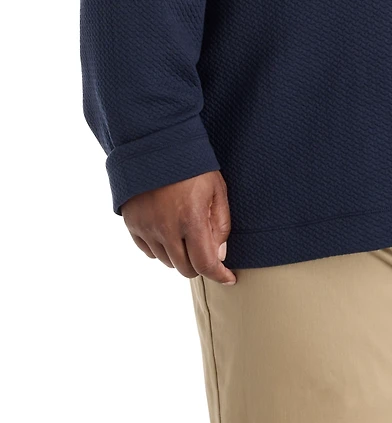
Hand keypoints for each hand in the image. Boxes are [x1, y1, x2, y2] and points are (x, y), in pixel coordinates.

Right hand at [120, 170, 235, 284]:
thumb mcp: (217, 189)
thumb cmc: (193, 165)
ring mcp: (146, 227)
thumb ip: (221, 224)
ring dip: (180, 256)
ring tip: (187, 234)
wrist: (157, 144)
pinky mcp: (132, 224)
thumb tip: (219, 255)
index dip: (219, 275)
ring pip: (166, 261)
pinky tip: (169, 232)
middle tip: (207, 250)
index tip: (229, 278)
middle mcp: (166, 229)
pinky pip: (148, 251)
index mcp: (191, 219)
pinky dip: (161, 248)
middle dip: (200, 264)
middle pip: (185, 268)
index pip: (205, 264)